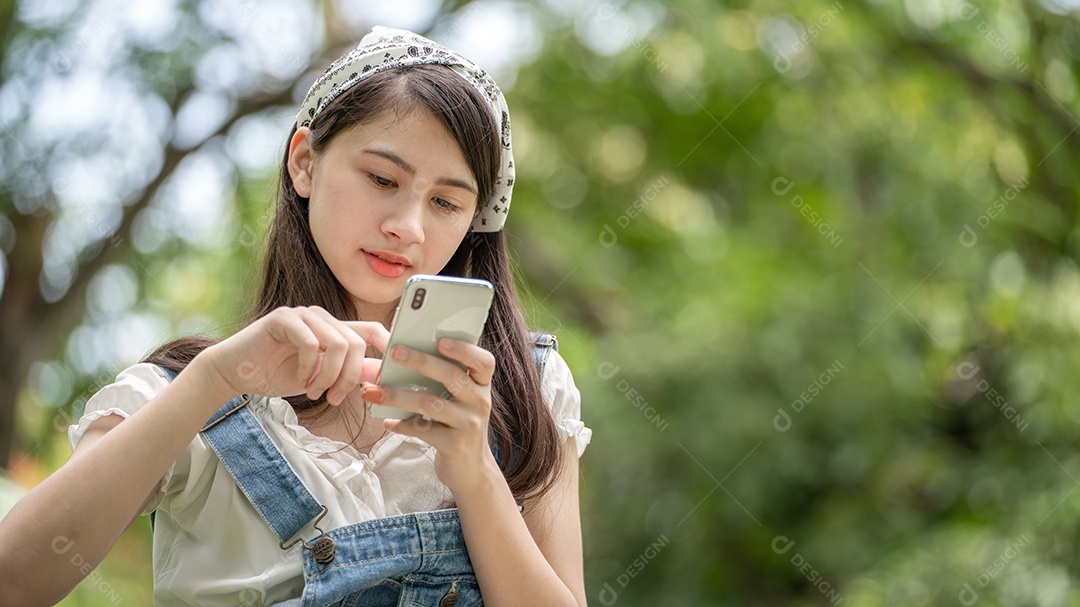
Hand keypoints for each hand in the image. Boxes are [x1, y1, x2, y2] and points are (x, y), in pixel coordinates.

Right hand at [199, 306, 389, 405]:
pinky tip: (301, 381)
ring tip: (315, 392)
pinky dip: (309, 368)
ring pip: (338, 344)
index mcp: (334, 328)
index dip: (387, 348)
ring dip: (330, 377)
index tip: (390, 375)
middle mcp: (322, 317)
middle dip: (350, 377)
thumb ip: (350, 373)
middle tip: (335, 398)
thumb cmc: (277, 374)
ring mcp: (303, 314)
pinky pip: (311, 343)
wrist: (234, 373)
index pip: (372, 330)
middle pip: (357, 343)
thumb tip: (382, 374)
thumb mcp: (322, 378)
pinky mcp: (283, 318)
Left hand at [361, 338, 499, 493]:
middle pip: (452, 376)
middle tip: (395, 352)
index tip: (440, 340)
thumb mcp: (454, 401)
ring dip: (398, 395)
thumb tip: (377, 365)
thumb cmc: (455, 426)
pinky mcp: (455, 445)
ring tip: (372, 391)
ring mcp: (469, 424)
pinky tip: (387, 422)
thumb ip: (428, 380)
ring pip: (431, 403)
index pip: (483, 361)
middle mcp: (479, 402)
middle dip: (421, 361)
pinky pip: (423, 430)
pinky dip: (402, 425)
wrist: (470, 471)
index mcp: (480, 386)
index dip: (464, 349)